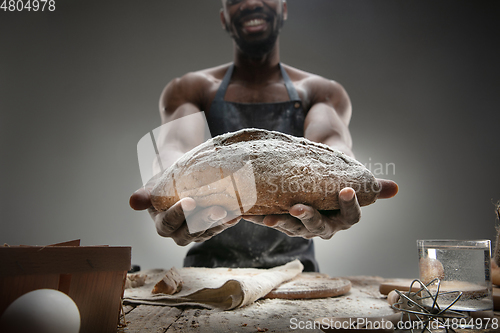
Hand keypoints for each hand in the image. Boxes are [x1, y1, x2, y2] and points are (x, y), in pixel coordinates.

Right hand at [129, 188, 240, 245]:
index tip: (189, 201)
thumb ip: (144, 195)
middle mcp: (179, 233)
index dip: (178, 214)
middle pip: (191, 231)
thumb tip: (133, 202)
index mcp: (162, 225)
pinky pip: (221, 226)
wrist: (183, 177)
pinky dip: (230, 220)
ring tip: (231, 211)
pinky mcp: (212, 228)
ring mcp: (197, 232)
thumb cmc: (166, 180)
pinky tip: (238, 213)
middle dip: (204, 220)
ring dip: (221, 222)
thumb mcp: (153, 185)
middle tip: (216, 209)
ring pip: (209, 230)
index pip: (168, 223)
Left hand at [243, 179, 397, 238]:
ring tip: (267, 217)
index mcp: (342, 216)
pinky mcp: (281, 217)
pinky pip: (270, 218)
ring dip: (279, 222)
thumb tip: (395, 189)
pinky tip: (245, 211)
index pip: (350, 217)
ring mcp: (300, 224)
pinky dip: (257, 215)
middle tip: (298, 207)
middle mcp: (323, 224)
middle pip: (318, 226)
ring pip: (292, 227)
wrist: (313, 163)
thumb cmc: (335, 168)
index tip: (345, 190)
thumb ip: (368, 181)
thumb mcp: (350, 169)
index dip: (349, 206)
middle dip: (308, 218)